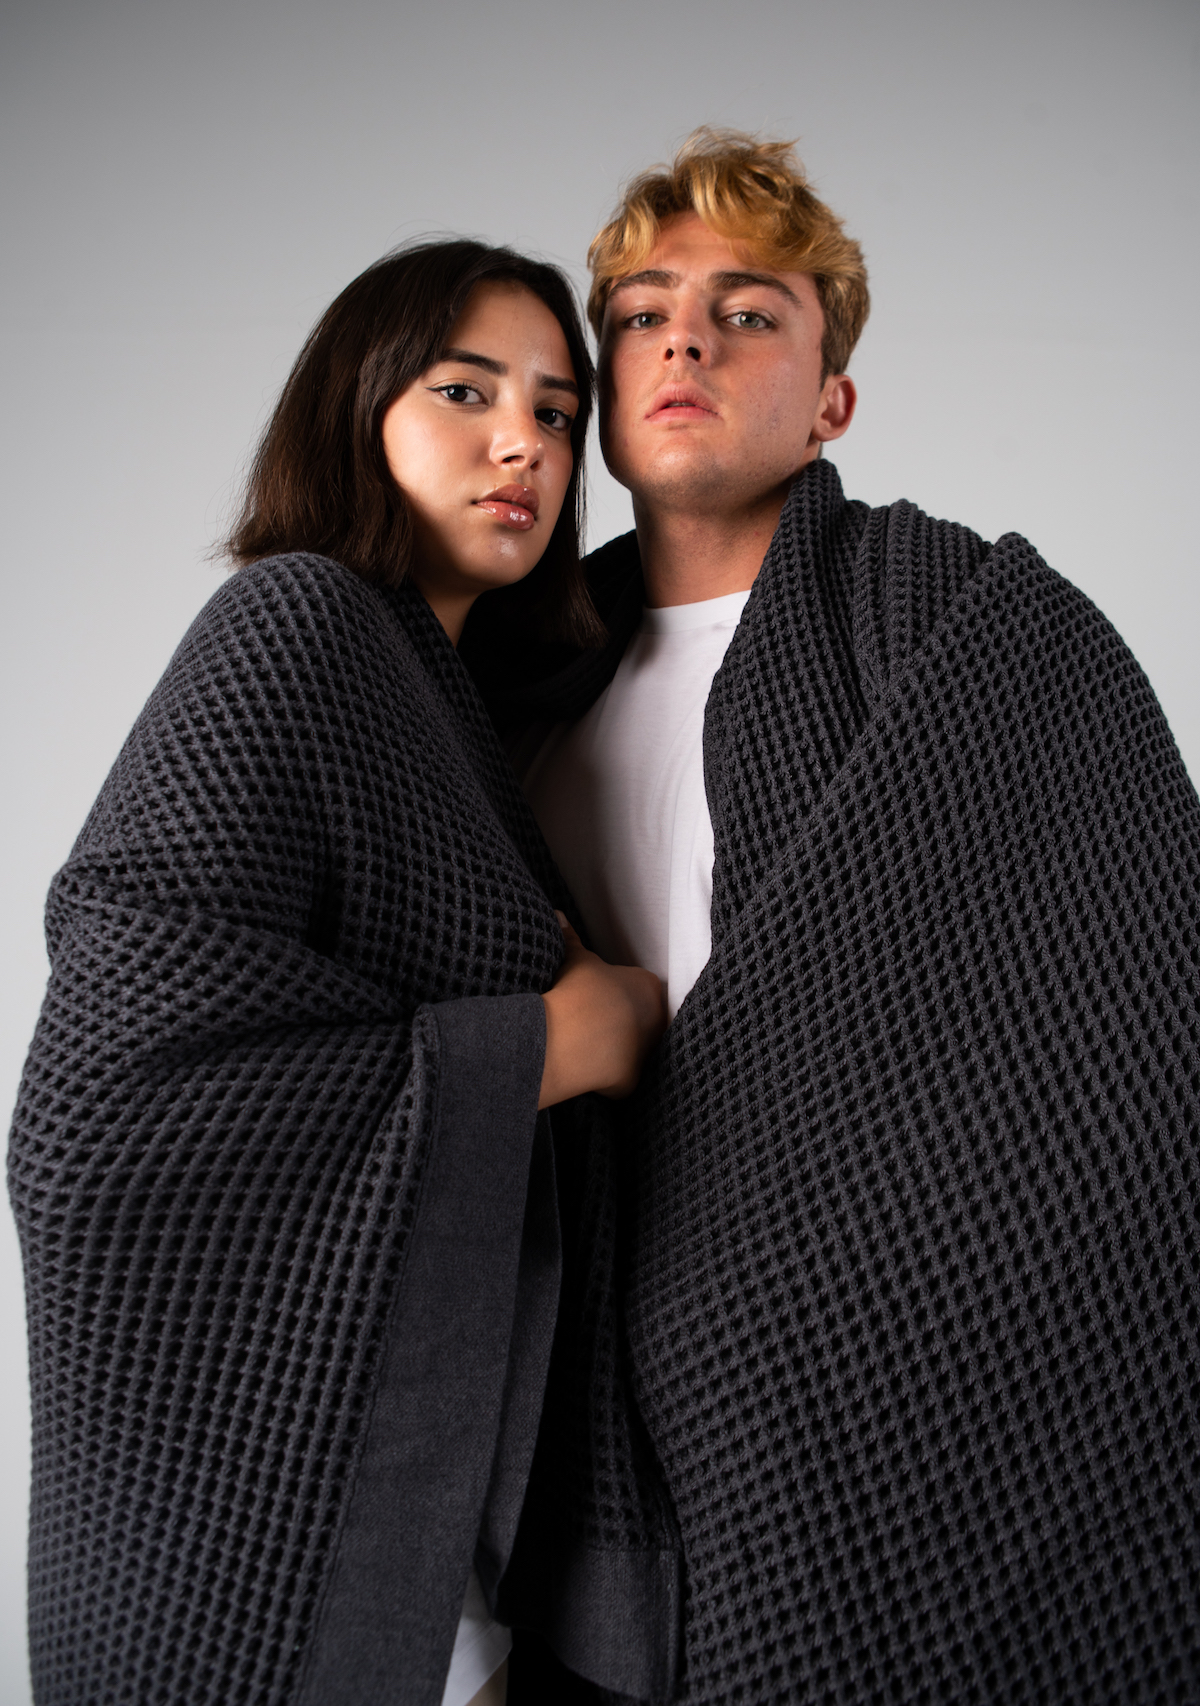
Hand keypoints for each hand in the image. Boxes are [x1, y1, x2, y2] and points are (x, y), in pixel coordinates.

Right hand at [538, 914, 666, 1109]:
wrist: (573, 1036)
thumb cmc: (579, 991)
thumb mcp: (575, 960)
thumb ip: (571, 938)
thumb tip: (559, 915)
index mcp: (648, 986)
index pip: (639, 988)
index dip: (616, 993)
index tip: (597, 997)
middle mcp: (658, 1019)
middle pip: (641, 1019)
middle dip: (621, 1021)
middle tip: (590, 1020)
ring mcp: (647, 1052)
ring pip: (633, 1049)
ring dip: (615, 1048)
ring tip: (587, 1044)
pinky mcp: (632, 1080)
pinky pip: (619, 1076)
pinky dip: (604, 1075)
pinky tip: (586, 1067)